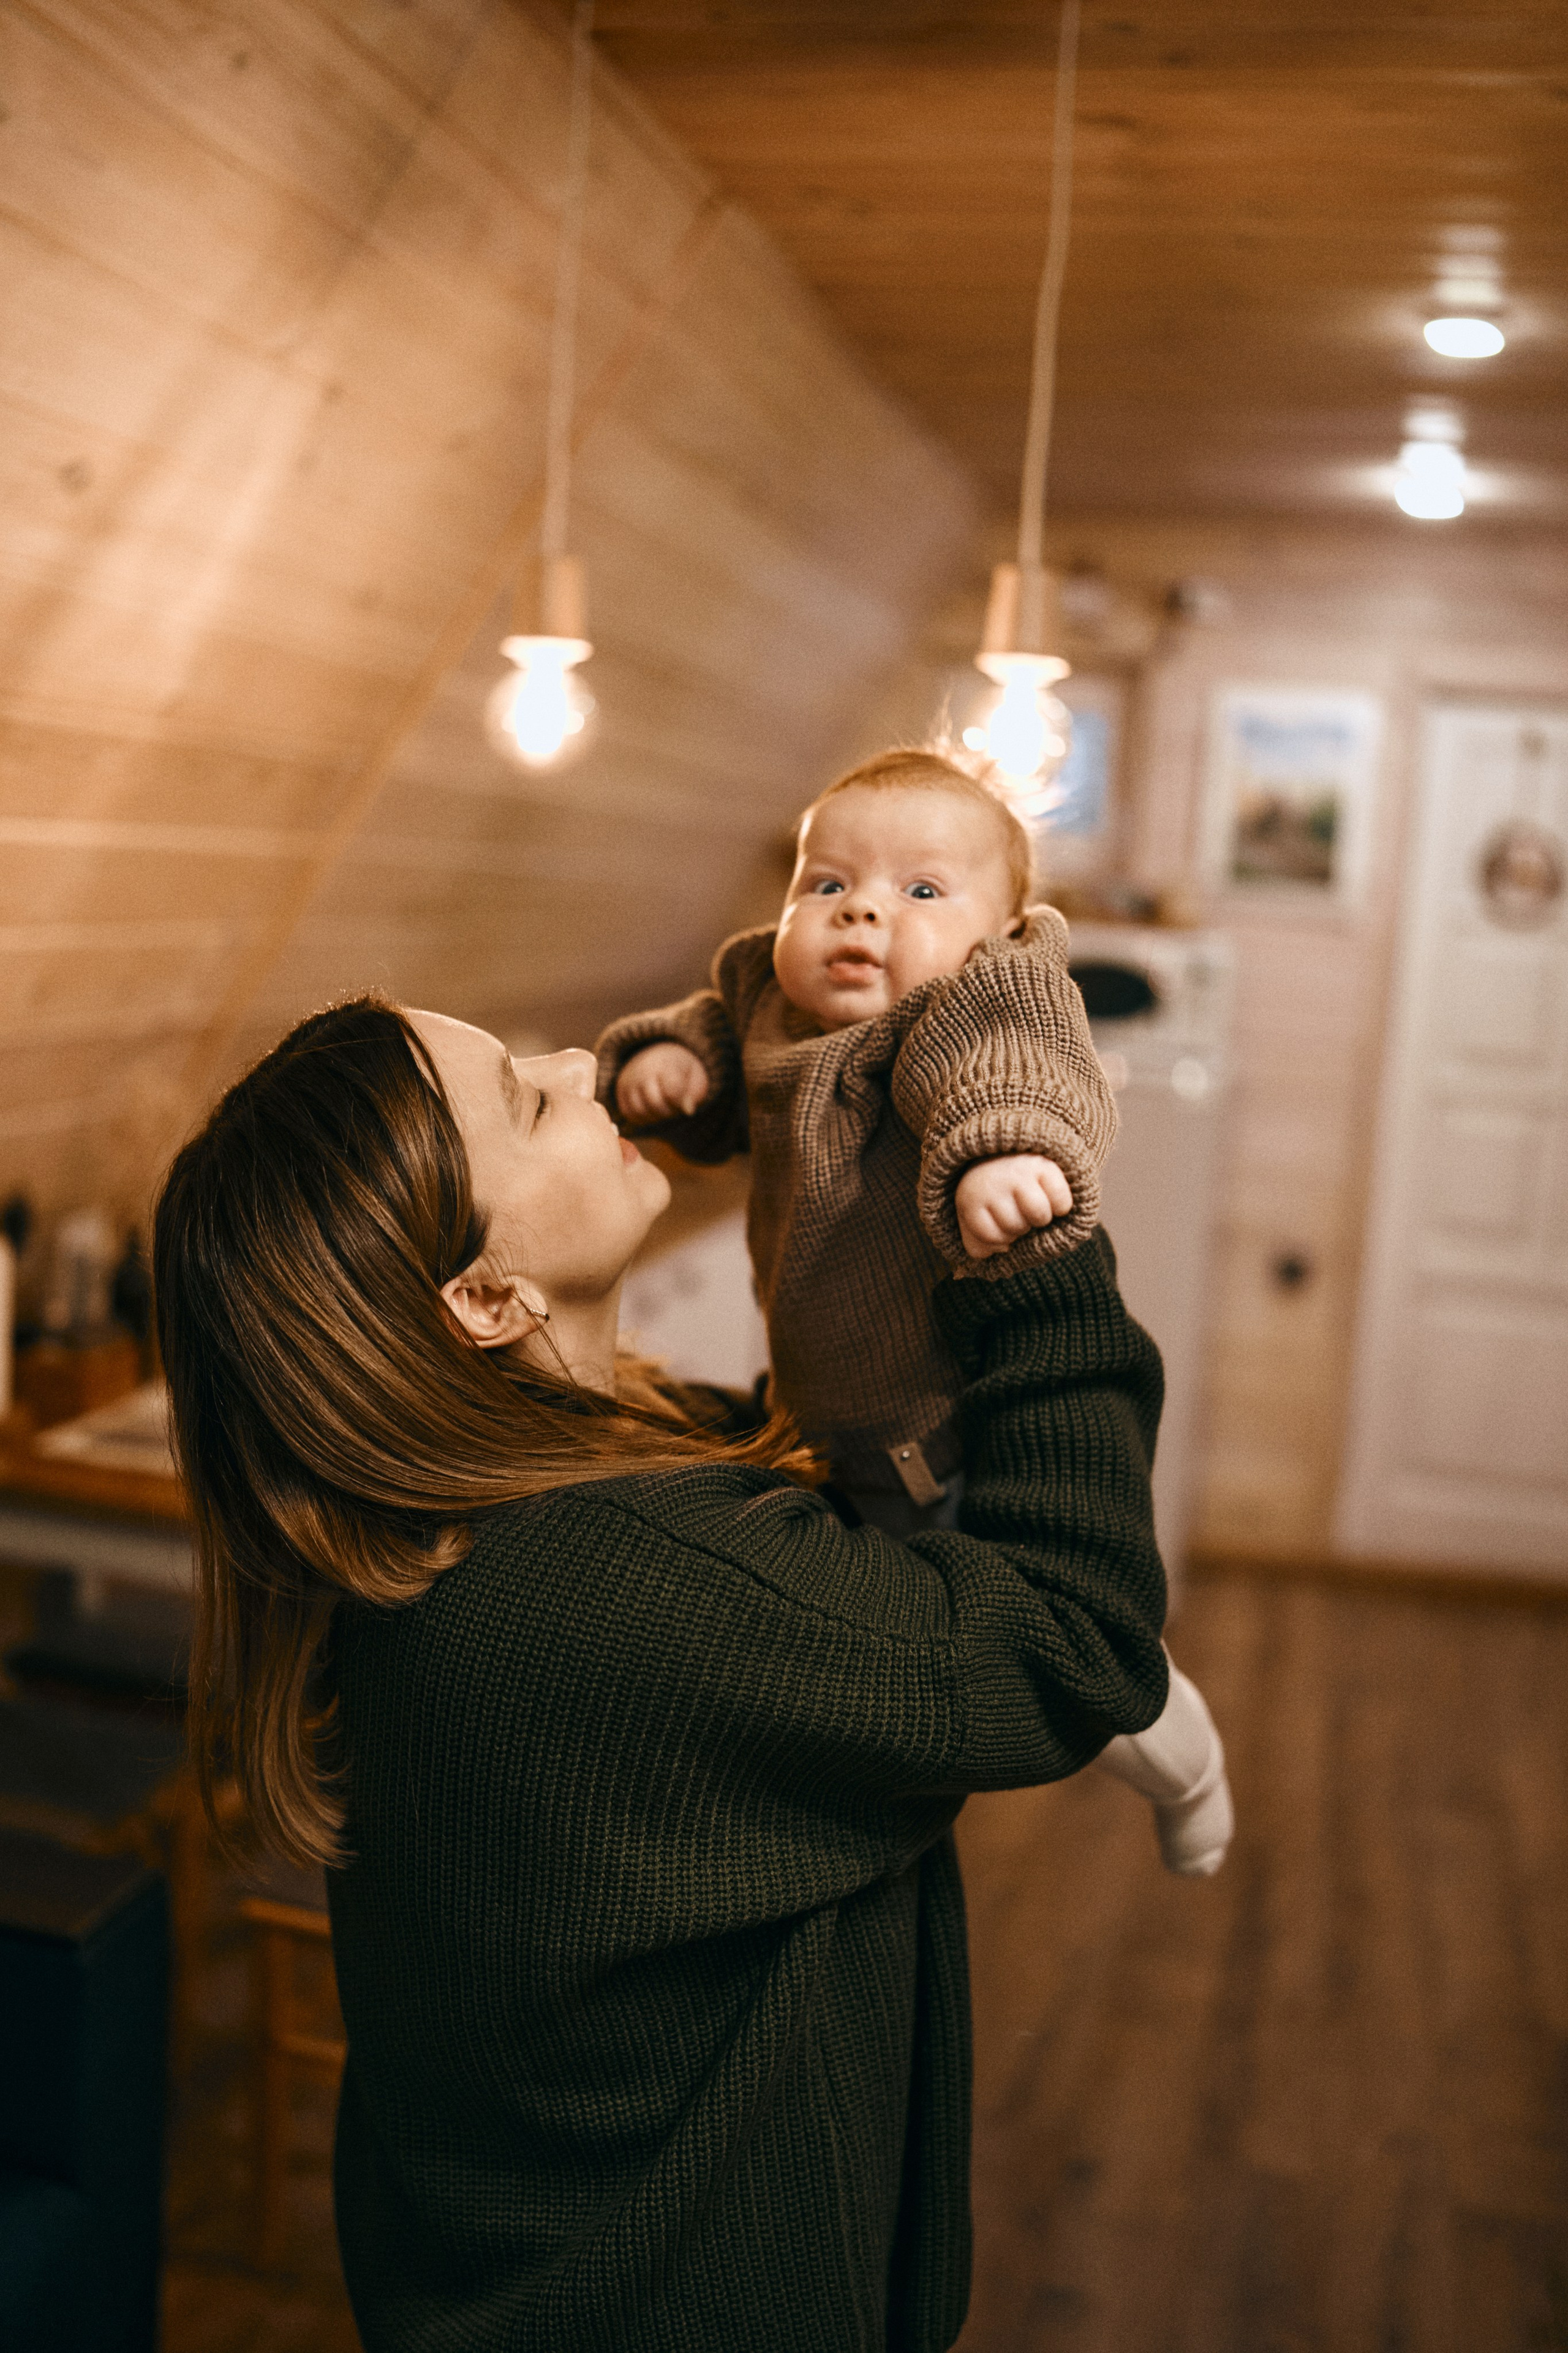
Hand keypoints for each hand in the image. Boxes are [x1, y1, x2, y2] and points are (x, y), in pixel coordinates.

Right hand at [615, 1042, 709, 1123]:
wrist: (660, 1057)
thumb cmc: (681, 1071)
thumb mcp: (696, 1077)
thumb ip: (694, 1094)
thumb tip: (687, 1111)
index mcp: (666, 1062)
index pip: (671, 1091)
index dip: (681, 1103)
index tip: (687, 1104)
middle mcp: (642, 1070)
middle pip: (655, 1103)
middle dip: (669, 1112)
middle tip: (675, 1106)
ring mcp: (629, 1080)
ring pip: (640, 1111)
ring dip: (656, 1117)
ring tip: (665, 1108)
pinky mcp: (620, 1091)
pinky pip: (629, 1114)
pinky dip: (643, 1118)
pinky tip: (653, 1111)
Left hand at [955, 1153, 1073, 1259]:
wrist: (1008, 1148)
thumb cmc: (992, 1192)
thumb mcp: (974, 1217)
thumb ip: (977, 1243)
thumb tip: (1001, 1250)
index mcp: (970, 1198)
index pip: (992, 1239)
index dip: (1002, 1239)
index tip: (1000, 1223)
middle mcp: (993, 1182)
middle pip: (1016, 1228)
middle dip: (1021, 1226)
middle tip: (1018, 1209)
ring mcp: (1019, 1172)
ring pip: (1039, 1216)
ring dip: (1041, 1218)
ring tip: (1033, 1204)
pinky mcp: (1045, 1166)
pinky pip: (1061, 1203)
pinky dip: (1061, 1206)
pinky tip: (1050, 1195)